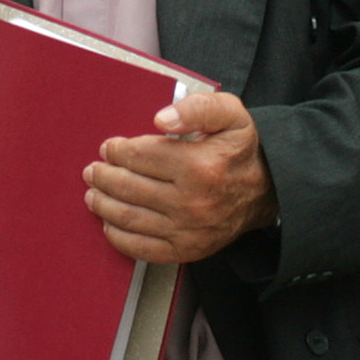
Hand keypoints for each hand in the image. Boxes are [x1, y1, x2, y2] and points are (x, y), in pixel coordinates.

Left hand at [83, 89, 276, 265]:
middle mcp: (193, 202)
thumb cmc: (240, 149)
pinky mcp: (187, 251)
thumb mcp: (230, 114)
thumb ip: (197, 108)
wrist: (266, 191)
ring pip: (130, 218)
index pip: (142, 156)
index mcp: (200, 165)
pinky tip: (108, 224)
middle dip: (104, 176)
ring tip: (93, 194)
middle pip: (130, 187)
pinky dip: (118, 237)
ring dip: (103, 205)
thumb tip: (160, 119)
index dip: (118, 150)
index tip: (109, 147)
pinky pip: (142, 249)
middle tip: (93, 170)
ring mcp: (188, 231)